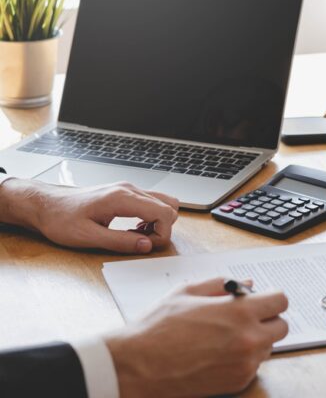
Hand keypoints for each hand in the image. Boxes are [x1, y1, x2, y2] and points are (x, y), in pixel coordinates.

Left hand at [0, 179, 177, 253]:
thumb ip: (120, 242)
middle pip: (169, 206)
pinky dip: (151, 216)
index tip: (147, 247)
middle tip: (142, 242)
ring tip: (139, 235)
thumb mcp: (88, 237)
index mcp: (122, 198)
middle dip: (163, 228)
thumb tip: (147, 246)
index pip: (163, 213)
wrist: (45, 204)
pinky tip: (134, 228)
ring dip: (159, 221)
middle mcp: (129, 189)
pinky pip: (151, 202)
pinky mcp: (125, 192)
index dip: (162, 234)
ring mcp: (128, 189)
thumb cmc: (61, 219)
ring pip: (164, 202)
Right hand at [105, 278, 289, 397]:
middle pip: (282, 326)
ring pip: (268, 347)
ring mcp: (245, 364)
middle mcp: (248, 339)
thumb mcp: (187, 292)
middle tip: (246, 318)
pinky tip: (218, 354)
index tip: (260, 300)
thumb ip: (221, 284)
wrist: (136, 367)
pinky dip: (243, 360)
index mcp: (239, 312)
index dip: (270, 298)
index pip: (281, 300)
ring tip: (226, 337)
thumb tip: (247, 284)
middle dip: (267, 319)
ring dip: (256, 340)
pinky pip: (253, 366)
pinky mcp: (237, 383)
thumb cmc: (158, 328)